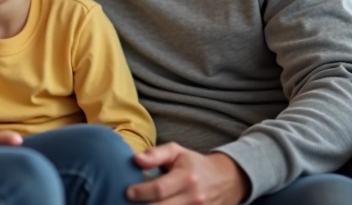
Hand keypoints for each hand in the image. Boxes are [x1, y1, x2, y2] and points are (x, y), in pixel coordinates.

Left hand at [127, 143, 249, 204]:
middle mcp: (193, 198)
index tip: (128, 191)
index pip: (160, 189)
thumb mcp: (176, 152)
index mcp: (186, 178)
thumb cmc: (193, 164)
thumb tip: (136, 159)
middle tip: (126, 203)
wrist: (224, 180)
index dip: (141, 192)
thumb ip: (155, 154)